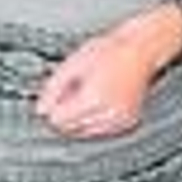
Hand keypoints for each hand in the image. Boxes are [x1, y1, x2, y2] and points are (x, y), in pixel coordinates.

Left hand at [35, 3, 181, 138]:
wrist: (141, 49)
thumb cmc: (111, 51)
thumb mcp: (73, 63)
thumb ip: (53, 88)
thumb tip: (41, 109)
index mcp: (94, 99)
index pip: (58, 120)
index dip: (53, 106)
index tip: (55, 95)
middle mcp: (109, 114)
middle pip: (71, 128)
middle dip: (66, 112)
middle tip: (72, 89)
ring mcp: (120, 120)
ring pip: (85, 132)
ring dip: (79, 118)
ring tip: (88, 92)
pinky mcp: (127, 123)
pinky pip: (101, 131)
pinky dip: (94, 120)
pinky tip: (98, 101)